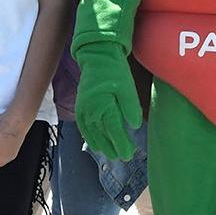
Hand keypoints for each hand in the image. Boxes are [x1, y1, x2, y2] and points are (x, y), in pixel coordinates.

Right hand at [74, 43, 140, 159]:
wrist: (97, 57)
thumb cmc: (115, 71)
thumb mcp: (127, 87)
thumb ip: (130, 107)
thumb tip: (134, 126)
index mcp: (102, 104)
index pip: (113, 129)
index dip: (121, 143)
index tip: (129, 154)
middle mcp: (89, 110)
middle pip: (102, 134)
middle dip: (112, 147)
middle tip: (123, 157)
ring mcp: (83, 109)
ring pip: (91, 133)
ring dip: (101, 145)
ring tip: (111, 154)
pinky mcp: (80, 107)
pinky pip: (84, 127)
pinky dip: (89, 137)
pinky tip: (95, 144)